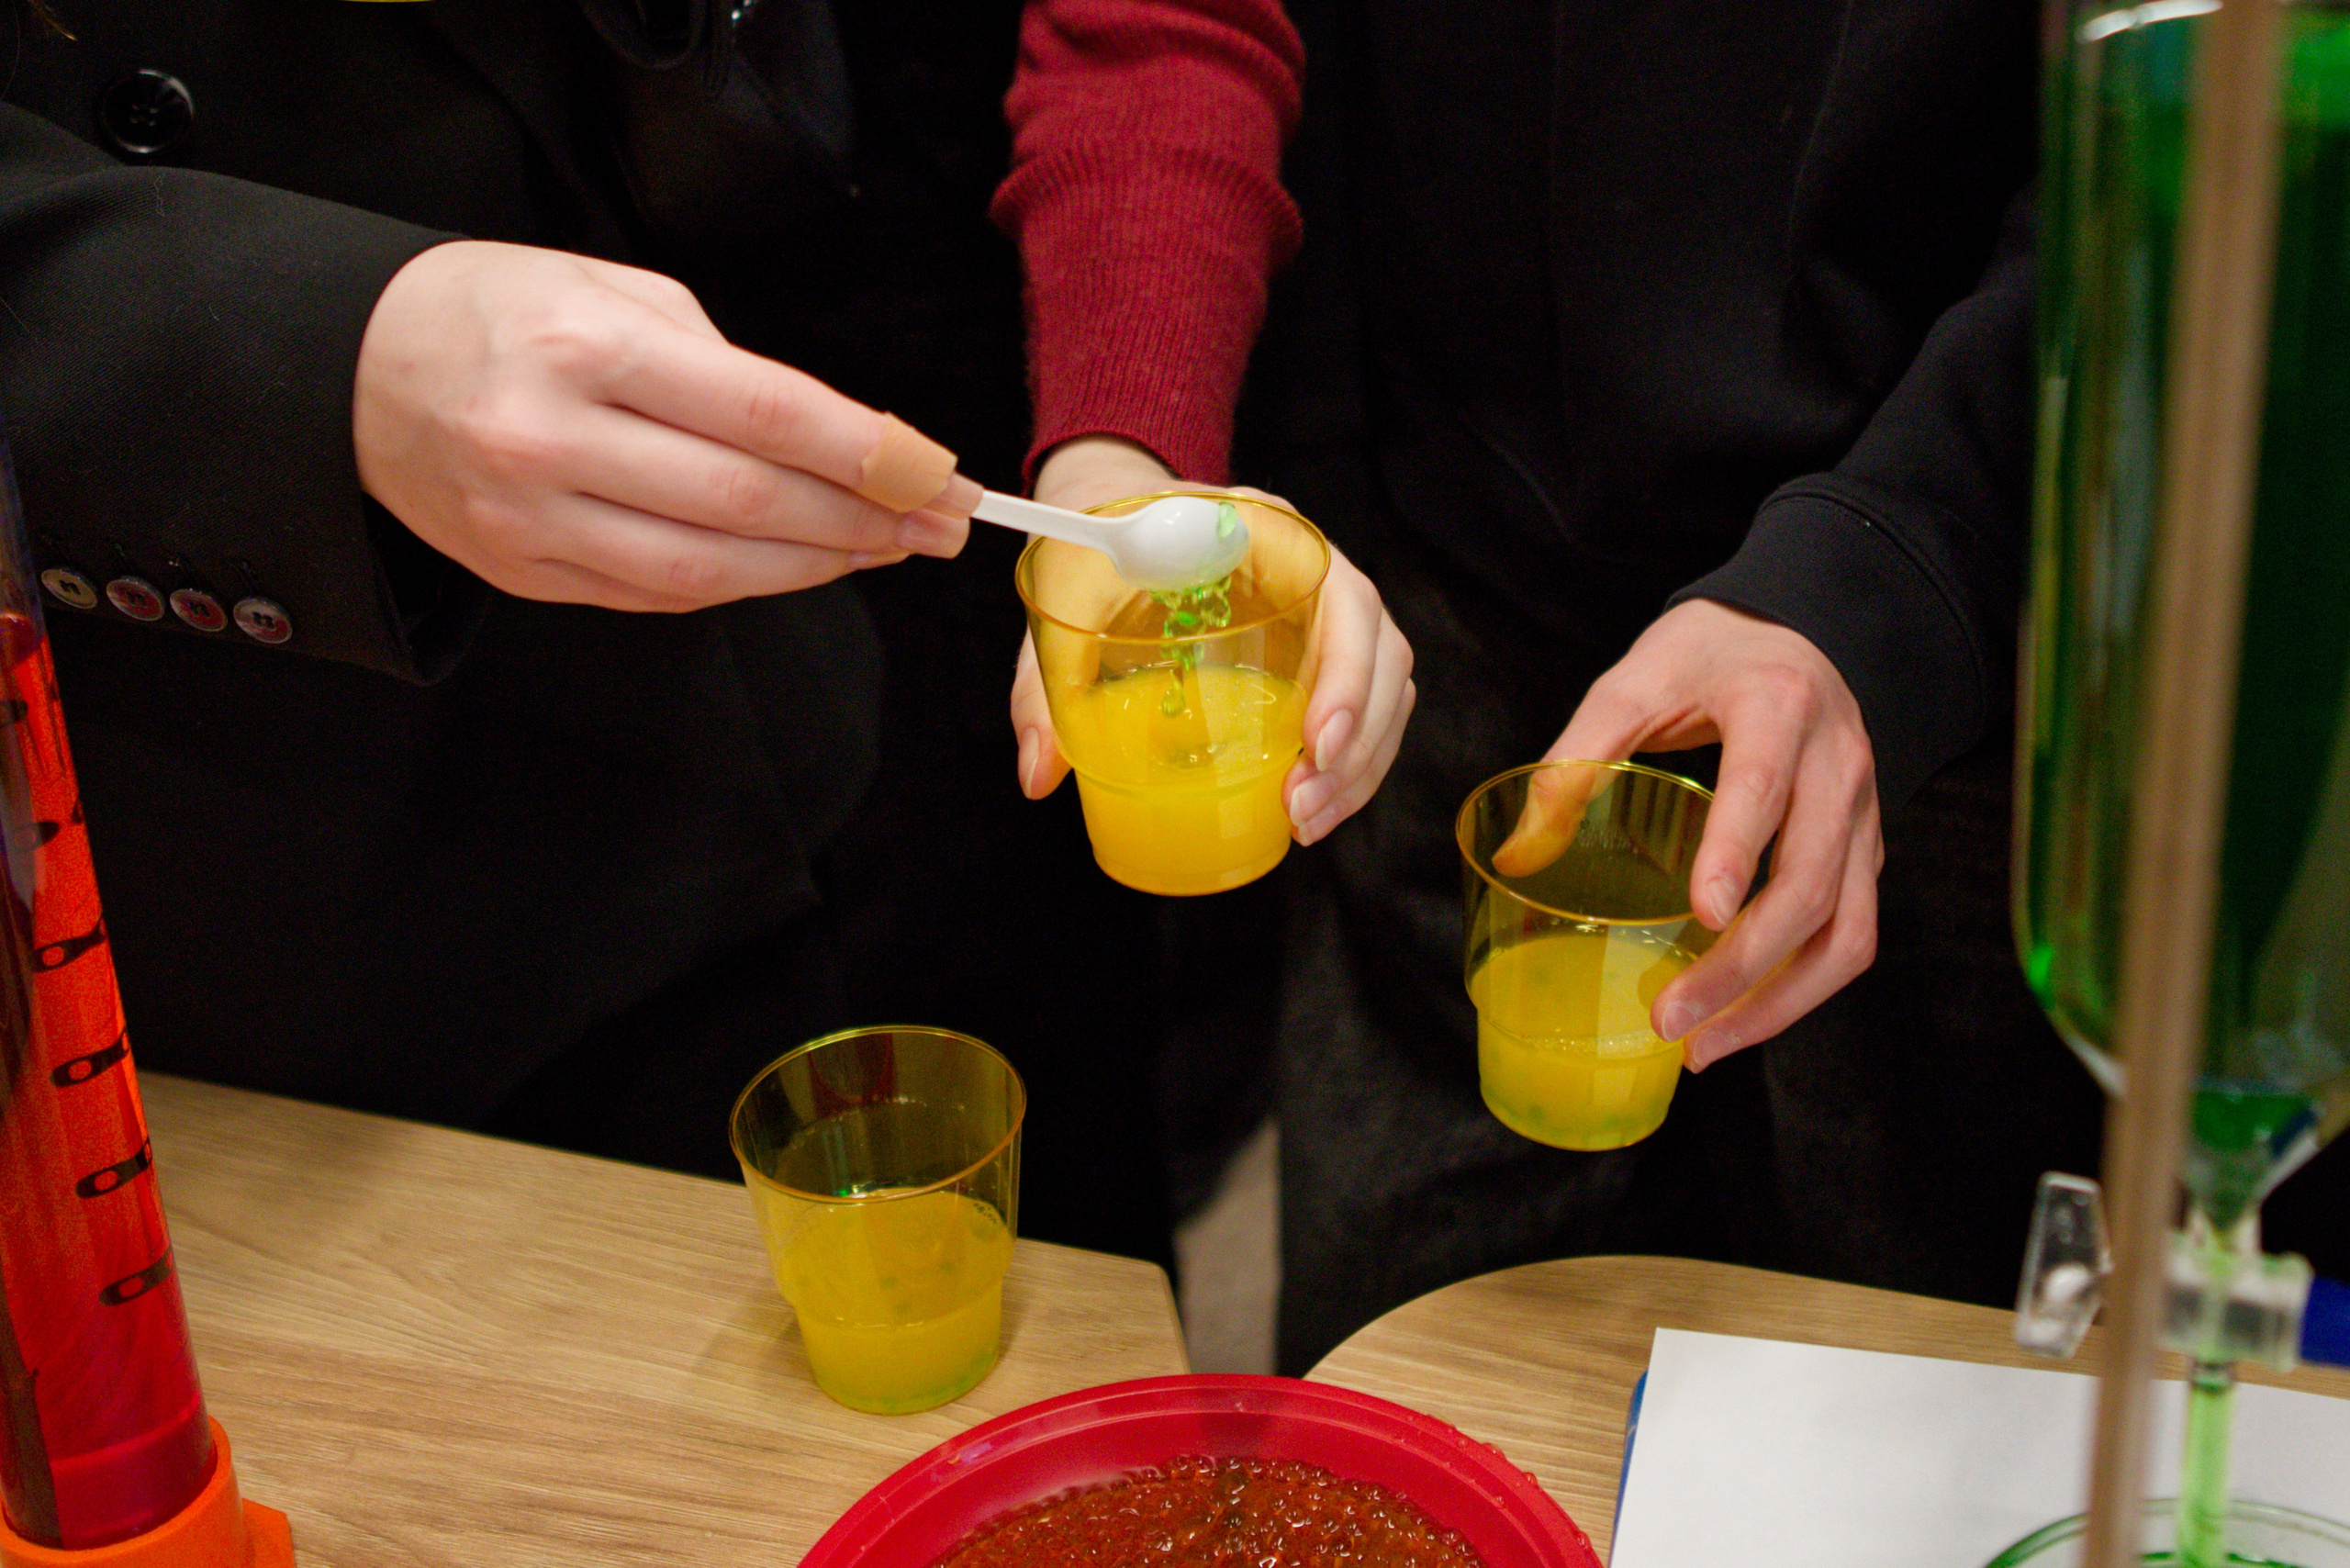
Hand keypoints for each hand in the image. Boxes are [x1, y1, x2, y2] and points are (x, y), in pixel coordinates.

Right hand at [353, 240, 979, 610]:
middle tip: (938, 521)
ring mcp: (531, 520)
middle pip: (747, 502)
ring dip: (815, 565)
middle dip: (863, 519)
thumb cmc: (500, 312)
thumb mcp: (609, 286)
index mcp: (584, 345)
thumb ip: (721, 362)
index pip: (761, 413)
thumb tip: (839, 443)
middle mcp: (551, 438)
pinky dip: (743, 582)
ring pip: (710, 569)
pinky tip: (798, 562)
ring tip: (883, 546)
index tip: (937, 472)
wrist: (353, 372)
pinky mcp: (523, 575)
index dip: (867, 452)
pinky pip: (660, 595)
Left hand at [1010, 437, 1414, 845]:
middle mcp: (1311, 566)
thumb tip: (1038, 774)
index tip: (1315, 742)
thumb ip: (1043, 685)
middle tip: (1302, 806)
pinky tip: (1312, 810)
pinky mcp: (1319, 655)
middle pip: (1383, 651)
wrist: (1107, 523)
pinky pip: (1368, 709)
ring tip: (1306, 822)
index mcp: (1264, 530)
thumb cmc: (1095, 556)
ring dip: (1360, 765)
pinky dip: (1353, 766)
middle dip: (1357, 742)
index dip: (1347, 671)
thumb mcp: (1062, 606)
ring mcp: (1323, 612)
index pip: (1343, 595)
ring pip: (1389, 688)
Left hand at [1536, 599, 1881, 1067]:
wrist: (1797, 630)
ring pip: (1846, 929)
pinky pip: (1851, 934)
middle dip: (1744, 965)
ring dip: (1779, 1002)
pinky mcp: (1864, 852)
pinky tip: (1740, 1020)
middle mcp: (1838, 766)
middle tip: (1672, 1019)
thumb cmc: (1710, 655)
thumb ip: (1577, 756)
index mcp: (1777, 709)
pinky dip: (1801, 990)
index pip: (1765, 786)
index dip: (1738, 851)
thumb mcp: (1635, 679)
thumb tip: (1519, 851)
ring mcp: (1862, 815)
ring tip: (1705, 1048)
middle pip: (1810, 882)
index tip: (1703, 915)